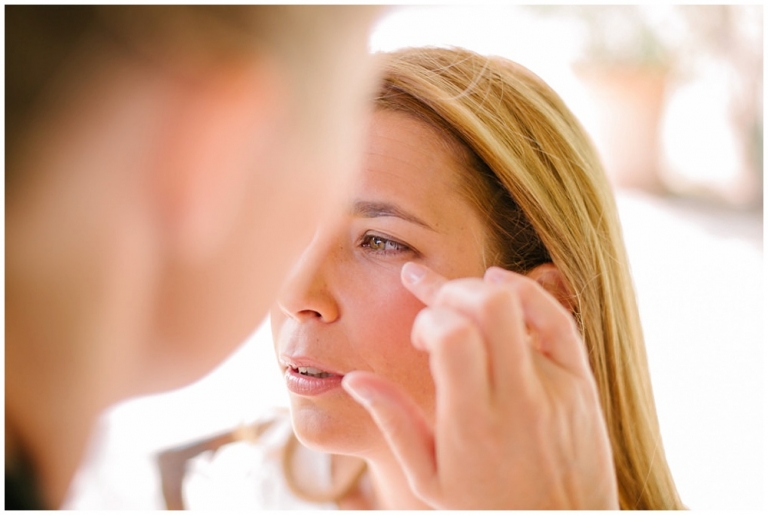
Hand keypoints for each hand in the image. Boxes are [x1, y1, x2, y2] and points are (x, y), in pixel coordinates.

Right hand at [342, 262, 618, 508]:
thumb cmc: (489, 507)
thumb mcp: (429, 478)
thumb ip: (393, 424)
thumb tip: (355, 379)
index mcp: (473, 423)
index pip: (452, 336)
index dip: (426, 320)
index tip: (420, 339)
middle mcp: (518, 399)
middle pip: (487, 306)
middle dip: (451, 291)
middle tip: (436, 309)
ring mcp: (555, 387)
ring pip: (519, 307)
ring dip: (480, 291)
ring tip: (459, 298)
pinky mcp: (581, 382)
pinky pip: (557, 319)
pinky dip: (526, 291)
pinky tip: (499, 283)